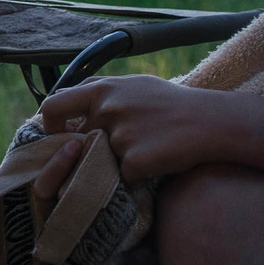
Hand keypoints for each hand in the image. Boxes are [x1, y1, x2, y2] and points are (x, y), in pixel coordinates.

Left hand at [28, 76, 263, 204]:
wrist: (212, 122)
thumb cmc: (173, 104)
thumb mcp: (135, 86)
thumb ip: (101, 96)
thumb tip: (71, 111)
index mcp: (103, 89)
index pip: (52, 107)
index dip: (50, 127)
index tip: (61, 138)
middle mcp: (106, 109)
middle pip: (76, 143)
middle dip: (86, 153)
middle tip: (107, 154)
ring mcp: (119, 135)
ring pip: (100, 162)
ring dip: (118, 163)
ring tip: (147, 150)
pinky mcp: (134, 161)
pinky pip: (123, 178)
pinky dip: (137, 177)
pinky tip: (158, 161)